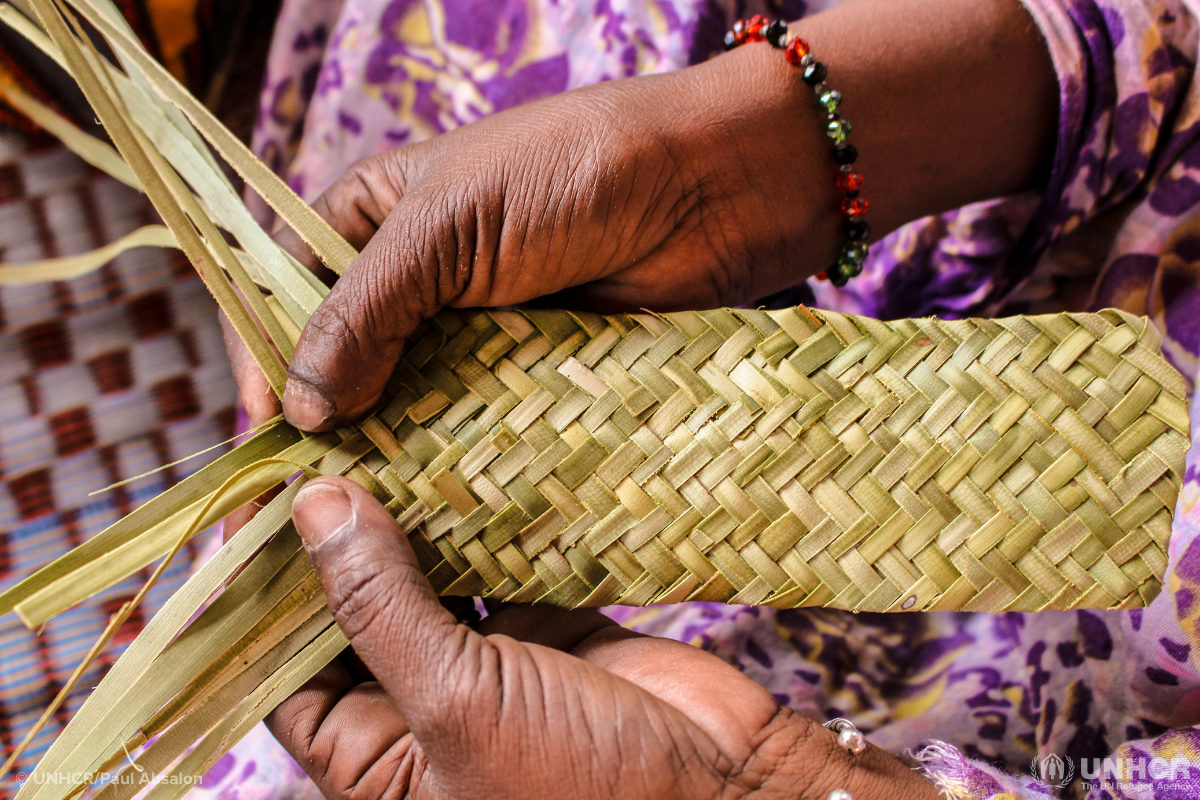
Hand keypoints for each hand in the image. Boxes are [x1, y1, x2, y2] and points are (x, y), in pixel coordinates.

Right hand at [225, 0, 1057, 437]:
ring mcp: (474, 336)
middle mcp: (416, 282)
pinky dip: (457, 467)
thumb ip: (365, 312)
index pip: (287, 296)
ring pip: (410, 408)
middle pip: (345, 365)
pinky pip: (477, 432)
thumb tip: (300, 407)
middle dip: (328, 426)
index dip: (266, 363)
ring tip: (368, 521)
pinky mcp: (530, 379)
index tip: (263, 439)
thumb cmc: (572, 173)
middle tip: (310, 502)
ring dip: (392, 456)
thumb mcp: (446, 225)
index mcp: (374, 220)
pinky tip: (436, 511)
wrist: (710, 190)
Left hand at [273, 475, 939, 799]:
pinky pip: (505, 568)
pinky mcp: (554, 632)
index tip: (254, 503)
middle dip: (342, 542)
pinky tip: (470, 465)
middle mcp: (425, 716)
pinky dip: (490, 524)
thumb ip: (381, 604)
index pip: (289, 672)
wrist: (729, 795)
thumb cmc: (581, 788)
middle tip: (324, 448)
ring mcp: (493, 670)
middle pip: (358, 615)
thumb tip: (313, 507)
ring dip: (417, 523)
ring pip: (433, 582)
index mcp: (378, 764)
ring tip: (388, 442)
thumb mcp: (457, 702)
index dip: (265, 594)